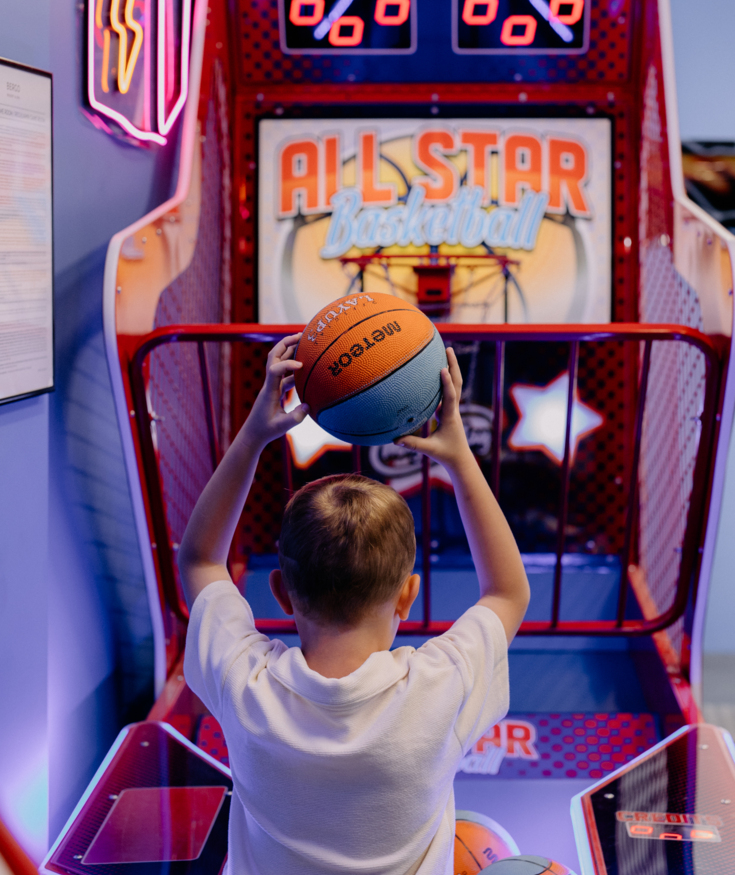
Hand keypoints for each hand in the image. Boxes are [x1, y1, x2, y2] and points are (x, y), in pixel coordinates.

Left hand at [243, 333, 308, 447]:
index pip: (275, 370)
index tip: (301, 366)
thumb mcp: (282, 427)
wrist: (253, 435)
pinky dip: (293, 368)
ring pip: (278, 363)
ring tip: (304, 343)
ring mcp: (271, 386)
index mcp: (269, 391)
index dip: (288, 364)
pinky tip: (305, 367)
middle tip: (301, 335)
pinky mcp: (275, 390)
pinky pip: (284, 374)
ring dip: (290, 352)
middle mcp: (269, 384)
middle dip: (286, 344)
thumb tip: (308, 406)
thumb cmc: (266, 431)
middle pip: (273, 357)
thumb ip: (295, 417)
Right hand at [394, 347, 471, 469]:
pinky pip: (447, 392)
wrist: (460, 460)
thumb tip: (395, 440)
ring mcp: (453, 409)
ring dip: (451, 369)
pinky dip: (444, 381)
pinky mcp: (449, 411)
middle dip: (454, 366)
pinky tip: (436, 373)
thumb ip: (413, 444)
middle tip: (449, 349)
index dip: (447, 383)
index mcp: (450, 417)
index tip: (443, 368)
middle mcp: (454, 410)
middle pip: (457, 383)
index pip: (450, 397)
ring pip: (455, 385)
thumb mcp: (429, 450)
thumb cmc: (446, 455)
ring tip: (446, 353)